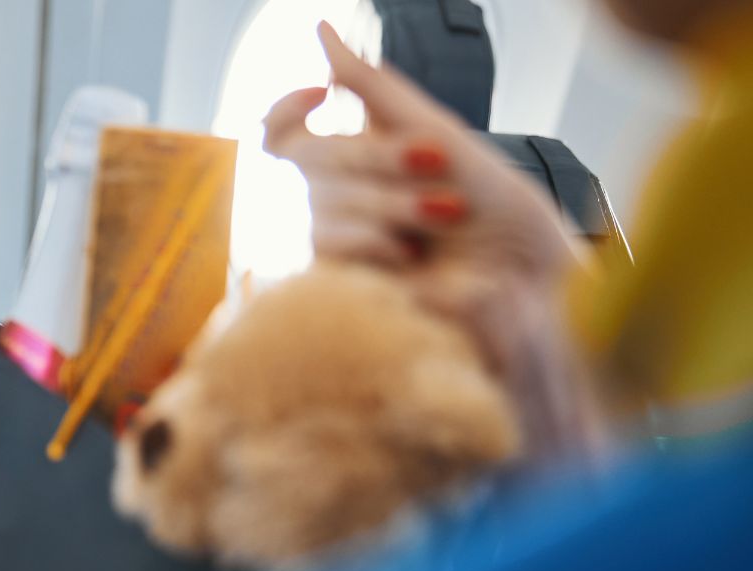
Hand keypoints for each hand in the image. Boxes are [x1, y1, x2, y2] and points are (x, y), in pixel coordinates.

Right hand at [262, 22, 606, 459]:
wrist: (535, 289)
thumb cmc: (504, 222)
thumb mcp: (441, 137)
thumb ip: (377, 90)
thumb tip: (320, 32)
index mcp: (362, 163)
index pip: (282, 133)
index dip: (286, 108)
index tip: (322, 91)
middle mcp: (343, 204)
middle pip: (307, 157)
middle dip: (376, 157)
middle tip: (438, 168)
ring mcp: (338, 250)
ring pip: (318, 202)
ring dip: (386, 201)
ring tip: (445, 216)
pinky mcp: (340, 293)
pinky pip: (324, 247)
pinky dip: (371, 239)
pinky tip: (411, 255)